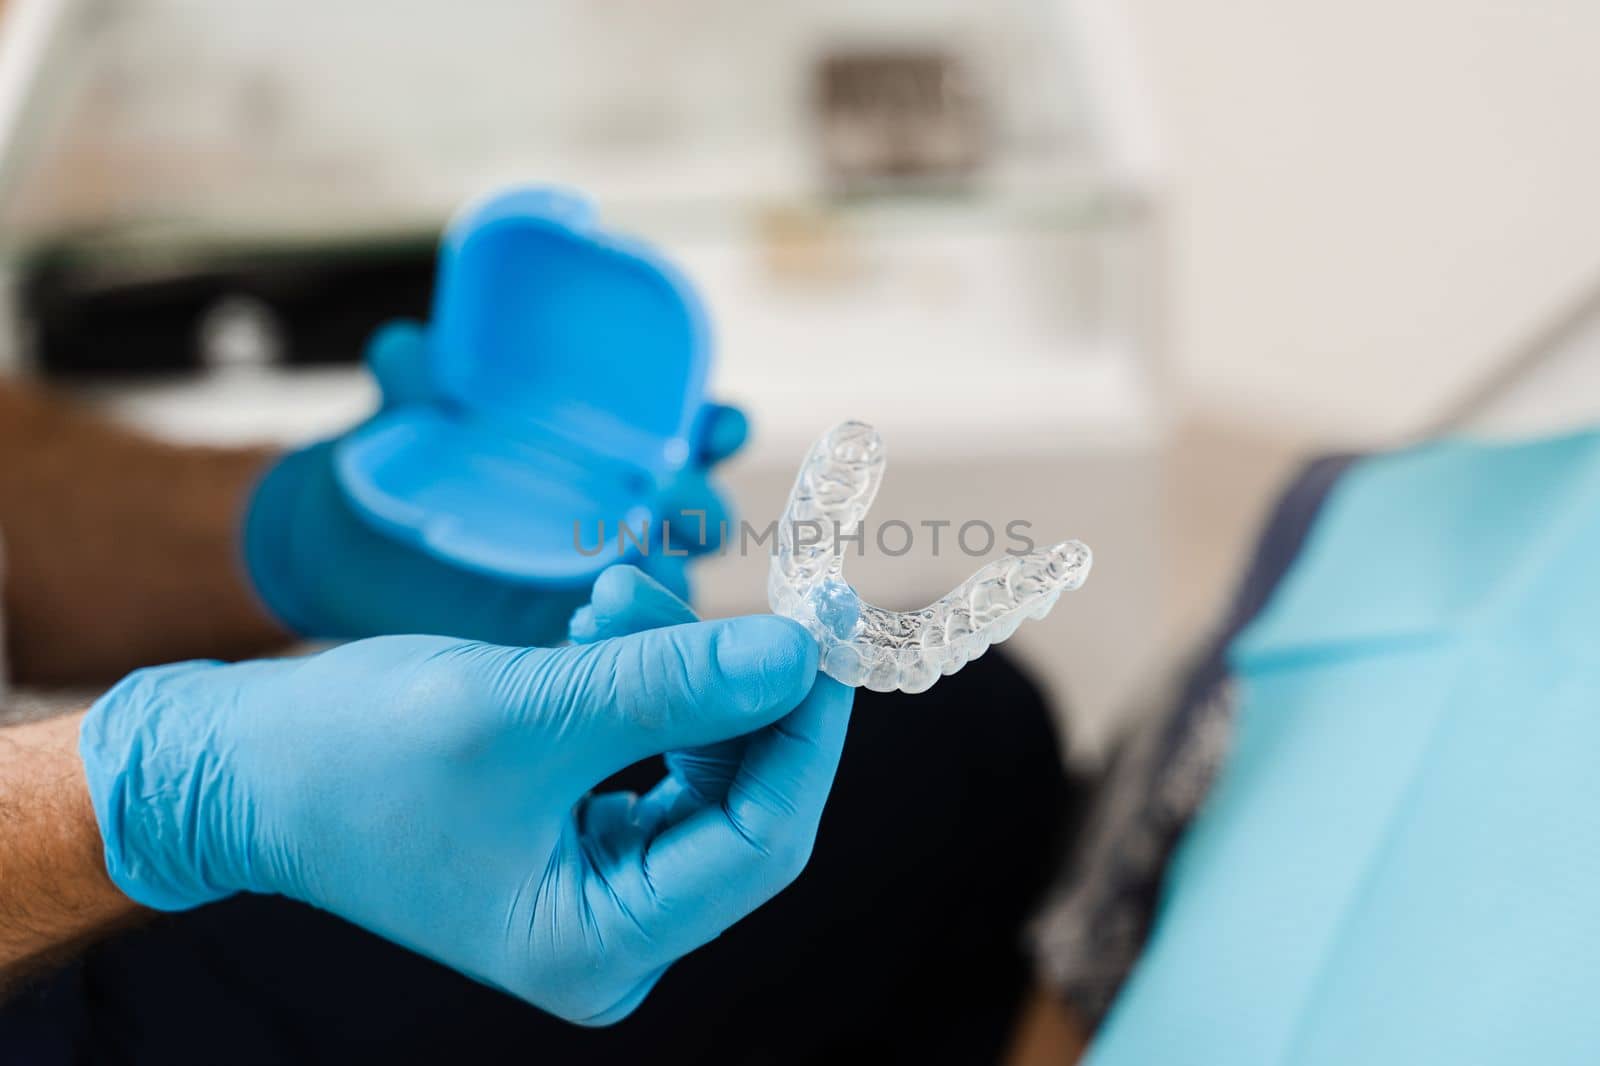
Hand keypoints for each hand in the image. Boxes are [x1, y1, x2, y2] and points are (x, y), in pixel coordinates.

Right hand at [79, 609, 850, 1023]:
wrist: (246, 766)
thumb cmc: (354, 754)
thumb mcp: (524, 711)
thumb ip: (668, 683)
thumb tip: (798, 653)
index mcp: (600, 943)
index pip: (762, 840)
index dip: (806, 730)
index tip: (826, 627)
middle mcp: (614, 931)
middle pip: (739, 799)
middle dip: (729, 685)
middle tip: (716, 586)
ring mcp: (602, 885)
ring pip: (703, 762)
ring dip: (676, 669)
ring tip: (609, 597)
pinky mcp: (586, 834)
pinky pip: (658, 753)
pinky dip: (644, 683)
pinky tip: (600, 624)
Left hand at [242, 321, 745, 644]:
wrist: (354, 542)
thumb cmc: (407, 456)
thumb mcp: (411, 409)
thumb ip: (412, 376)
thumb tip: (411, 351)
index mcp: (619, 444)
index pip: (697, 433)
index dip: (721, 429)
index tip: (721, 426)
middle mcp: (627, 509)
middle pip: (700, 513)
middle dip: (700, 508)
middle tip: (668, 500)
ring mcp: (603, 577)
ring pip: (669, 582)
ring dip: (668, 578)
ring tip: (645, 569)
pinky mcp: (567, 633)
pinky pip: (617, 642)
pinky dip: (620, 637)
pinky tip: (597, 628)